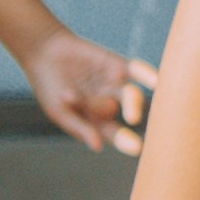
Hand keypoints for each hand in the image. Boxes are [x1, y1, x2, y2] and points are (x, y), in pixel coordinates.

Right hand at [24, 31, 152, 156]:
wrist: (43, 51)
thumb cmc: (48, 85)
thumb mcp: (58, 110)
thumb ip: (79, 127)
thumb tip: (98, 146)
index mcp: (94, 119)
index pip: (114, 133)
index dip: (125, 140)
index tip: (137, 148)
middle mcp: (109, 102)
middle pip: (126, 112)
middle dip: (130, 113)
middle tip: (133, 118)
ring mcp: (114, 83)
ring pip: (132, 94)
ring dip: (132, 100)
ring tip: (130, 100)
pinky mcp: (117, 64)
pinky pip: (136, 70)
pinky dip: (146, 74)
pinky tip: (156, 80)